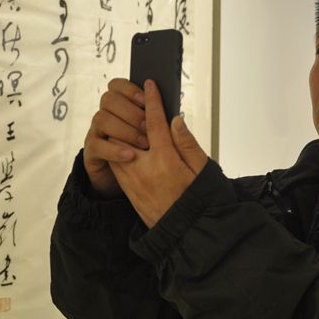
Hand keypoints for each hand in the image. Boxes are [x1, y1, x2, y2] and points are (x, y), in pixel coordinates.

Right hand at [82, 78, 149, 197]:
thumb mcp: (157, 135)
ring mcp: (97, 131)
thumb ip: (160, 121)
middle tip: (149, 126)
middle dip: (131, 111)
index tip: (147, 99)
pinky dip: (114, 149)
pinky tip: (130, 155)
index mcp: (122, 105)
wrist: (132, 178)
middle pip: (109, 99)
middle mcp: (107, 114)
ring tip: (145, 143)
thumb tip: (174, 114)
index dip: (130, 89)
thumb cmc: (148, 153)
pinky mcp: (92, 150)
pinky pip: (97, 145)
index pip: (117, 85)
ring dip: (125, 130)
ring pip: (101, 119)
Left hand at [110, 80, 208, 227]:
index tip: (149, 84)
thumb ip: (187, 143)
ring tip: (135, 126)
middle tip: (139, 104)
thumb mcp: (202, 170)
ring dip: (123, 133)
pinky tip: (131, 146)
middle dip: (131, 115)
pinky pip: (116, 163)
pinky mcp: (128, 190)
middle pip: (127, 130)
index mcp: (166, 160)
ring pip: (117, 147)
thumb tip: (175, 120)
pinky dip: (120, 150)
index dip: (152, 100)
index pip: (154, 122)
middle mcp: (144, 168)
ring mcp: (132, 180)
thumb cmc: (199, 201)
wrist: (185, 235)